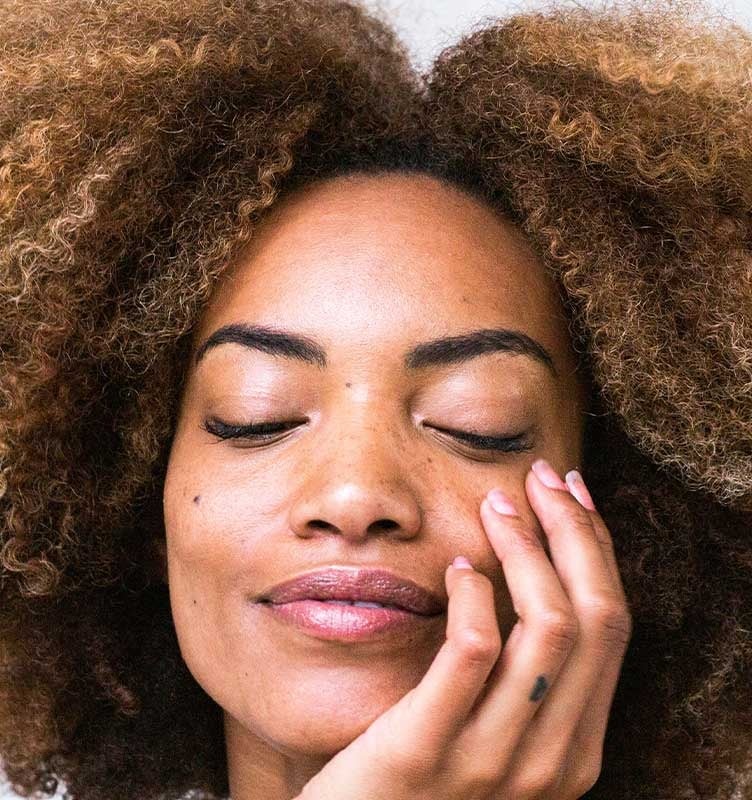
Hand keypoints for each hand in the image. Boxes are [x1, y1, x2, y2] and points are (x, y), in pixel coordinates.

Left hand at [295, 459, 632, 799]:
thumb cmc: (425, 779)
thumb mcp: (495, 733)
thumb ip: (524, 677)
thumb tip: (538, 573)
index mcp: (575, 747)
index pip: (611, 627)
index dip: (597, 548)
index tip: (572, 492)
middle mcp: (552, 760)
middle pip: (594, 617)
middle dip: (574, 531)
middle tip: (539, 477)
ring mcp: (493, 762)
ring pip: (548, 626)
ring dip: (527, 549)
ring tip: (495, 506)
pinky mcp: (427, 751)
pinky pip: (474, 651)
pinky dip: (476, 595)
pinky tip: (457, 568)